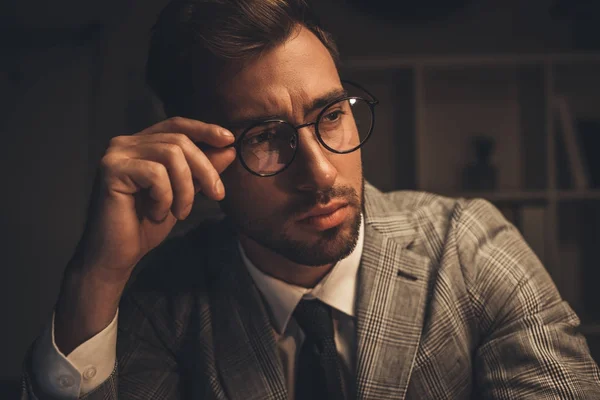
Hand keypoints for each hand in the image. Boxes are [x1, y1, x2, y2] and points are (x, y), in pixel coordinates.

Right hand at [73, 116, 235, 281]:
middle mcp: (125, 143)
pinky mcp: (111, 169)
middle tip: (217, 195)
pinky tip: (155, 213)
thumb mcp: (183, 194)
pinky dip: (165, 198)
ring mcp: (116, 154)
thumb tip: (229, 149)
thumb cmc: (146, 225)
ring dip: (185, 189)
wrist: (117, 255)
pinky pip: (156, 174)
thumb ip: (201, 171)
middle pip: (179, 141)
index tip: (229, 140)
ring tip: (180, 212)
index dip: (204, 129)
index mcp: (141, 144)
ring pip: (171, 155)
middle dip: (205, 168)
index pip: (177, 125)